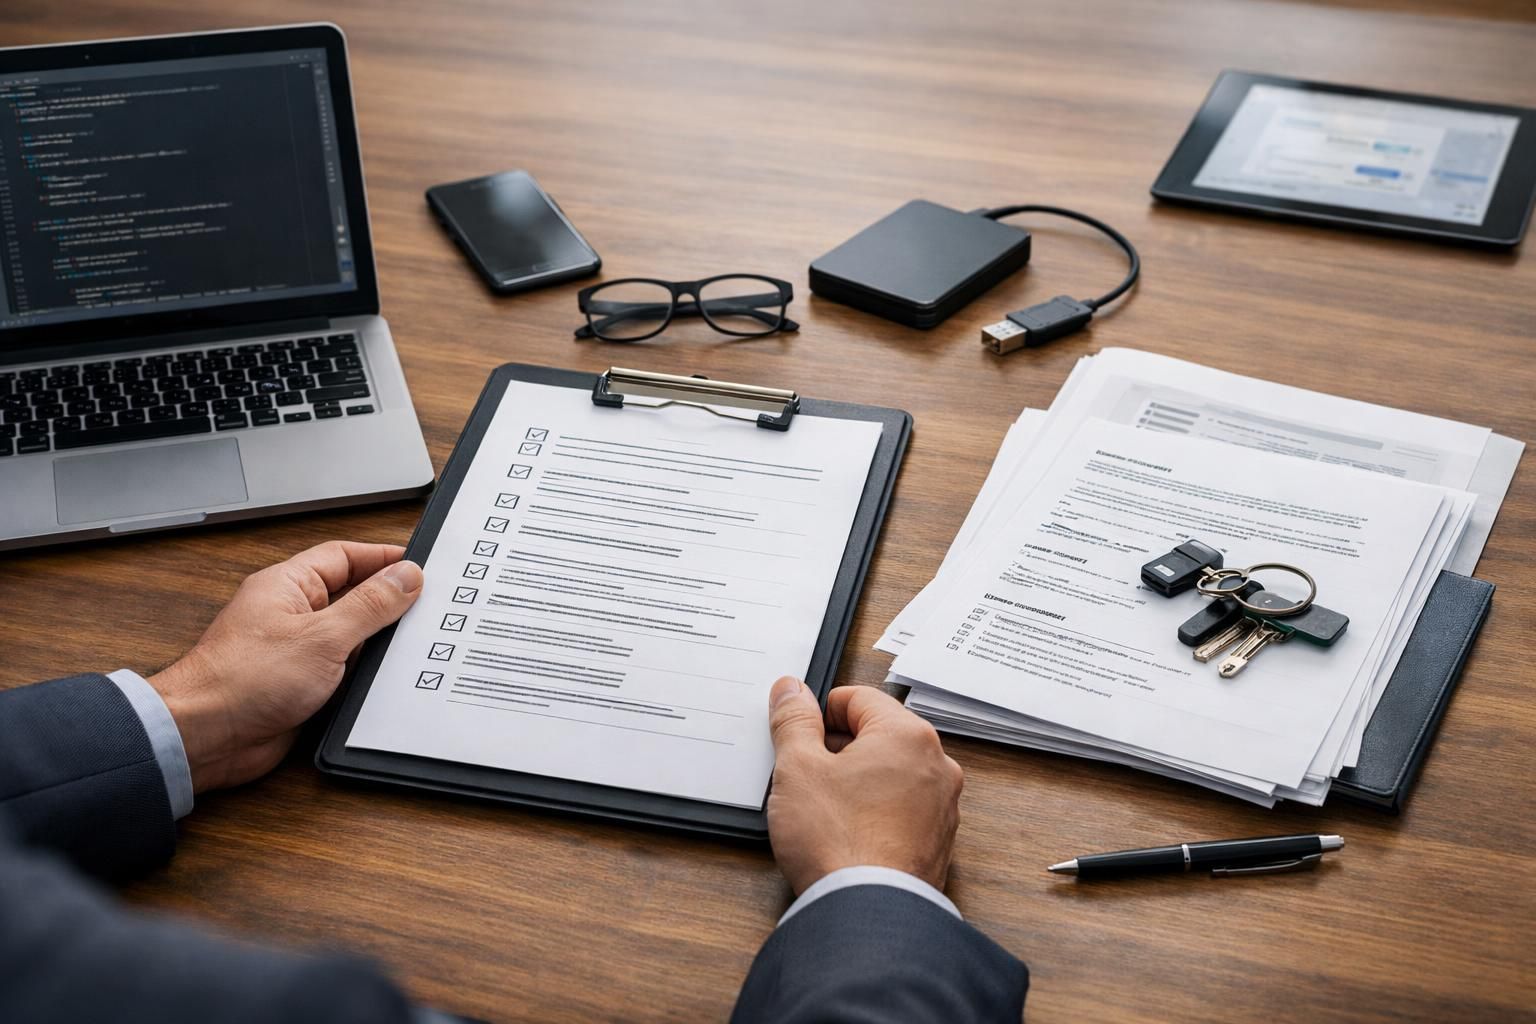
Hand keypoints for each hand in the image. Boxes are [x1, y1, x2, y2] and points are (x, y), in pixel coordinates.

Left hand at [148, 541, 422, 793]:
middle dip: (387, 601)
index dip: (383, 557)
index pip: (345, 557)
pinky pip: (344, 670)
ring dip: (376, 642)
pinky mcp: (302, 685)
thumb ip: (370, 605)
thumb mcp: (323, 636)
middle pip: (351, 595)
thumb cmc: (241, 680)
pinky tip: (385, 677)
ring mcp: (296, 650)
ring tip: (409, 641)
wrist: (206, 737)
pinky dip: (365, 673)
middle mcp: (292, 614)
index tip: (420, 566)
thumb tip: (405, 577)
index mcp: (288, 586)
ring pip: (351, 635)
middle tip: (425, 604)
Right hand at [765, 676, 962, 895]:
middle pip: (878, 735)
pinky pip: (902, 809)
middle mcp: (937, 765)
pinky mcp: (937, 842)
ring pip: (891, 773)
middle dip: (838, 747)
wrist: (867, 914)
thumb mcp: (798, 769)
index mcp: (908, 736)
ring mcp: (942, 807)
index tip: (797, 728)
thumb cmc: (839, 842)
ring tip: (824, 807)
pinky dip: (875, 811)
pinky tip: (847, 832)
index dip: (820, 710)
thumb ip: (794, 721)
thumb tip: (791, 691)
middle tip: (804, 772)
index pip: (859, 698)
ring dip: (858, 780)